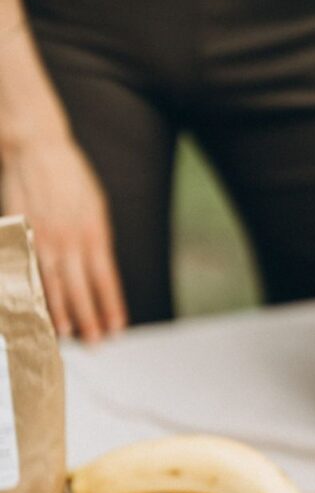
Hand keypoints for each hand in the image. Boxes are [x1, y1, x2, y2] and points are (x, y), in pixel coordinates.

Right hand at [1, 134, 127, 341]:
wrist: (36, 150)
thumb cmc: (71, 178)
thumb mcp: (97, 207)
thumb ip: (99, 241)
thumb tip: (102, 272)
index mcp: (94, 233)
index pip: (106, 279)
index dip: (111, 306)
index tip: (118, 327)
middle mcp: (69, 240)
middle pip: (81, 288)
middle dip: (89, 318)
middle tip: (95, 343)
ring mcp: (41, 239)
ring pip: (51, 285)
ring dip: (59, 312)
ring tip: (66, 335)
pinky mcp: (19, 235)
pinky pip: (25, 272)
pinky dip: (30, 292)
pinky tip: (33, 309)